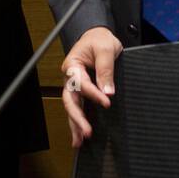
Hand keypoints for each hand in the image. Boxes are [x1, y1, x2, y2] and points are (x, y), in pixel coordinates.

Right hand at [60, 26, 122, 147]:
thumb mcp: (106, 49)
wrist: (98, 36)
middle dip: (77, 118)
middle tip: (87, 132)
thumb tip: (108, 91)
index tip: (107, 101)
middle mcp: (70, 78)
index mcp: (72, 65)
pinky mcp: (81, 91)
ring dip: (75, 124)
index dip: (94, 93)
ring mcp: (75, 86)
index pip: (82, 84)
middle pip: (70, 100)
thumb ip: (106, 69)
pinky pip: (79, 107)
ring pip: (72, 107)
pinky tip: (80, 136)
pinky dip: (78, 121)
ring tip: (79, 142)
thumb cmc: (100, 40)